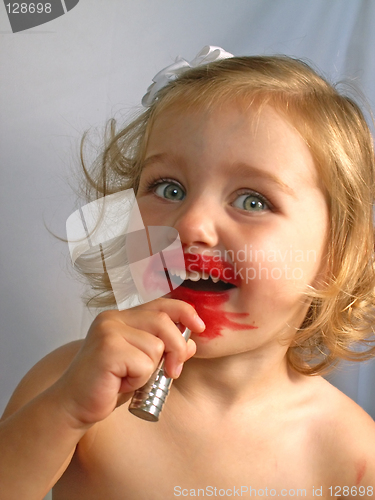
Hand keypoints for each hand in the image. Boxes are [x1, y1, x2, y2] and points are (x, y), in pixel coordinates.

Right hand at [55, 298, 203, 426]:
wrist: (74, 405)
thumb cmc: (108, 384)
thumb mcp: (142, 364)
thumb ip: (164, 350)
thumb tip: (192, 342)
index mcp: (121, 317)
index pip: (160, 303)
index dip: (184, 311)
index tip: (199, 326)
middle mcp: (113, 318)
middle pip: (163, 321)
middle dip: (177, 348)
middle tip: (173, 372)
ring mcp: (108, 331)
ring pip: (155, 346)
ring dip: (150, 370)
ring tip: (129, 378)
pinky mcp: (107, 350)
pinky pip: (144, 364)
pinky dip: (139, 380)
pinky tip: (120, 384)